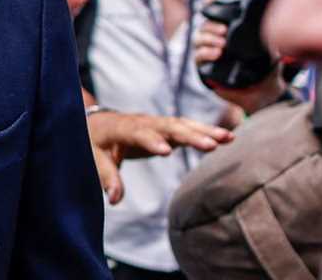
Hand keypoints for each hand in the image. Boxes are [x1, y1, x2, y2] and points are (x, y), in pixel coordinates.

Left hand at [86, 111, 232, 204]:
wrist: (97, 122)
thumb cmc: (94, 142)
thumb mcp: (93, 158)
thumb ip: (106, 177)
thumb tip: (114, 200)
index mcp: (121, 128)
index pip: (137, 133)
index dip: (151, 141)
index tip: (167, 151)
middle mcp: (142, 121)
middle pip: (167, 127)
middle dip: (189, 136)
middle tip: (212, 145)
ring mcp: (156, 122)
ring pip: (181, 125)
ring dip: (204, 131)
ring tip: (228, 139)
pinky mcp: (166, 127)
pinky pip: (187, 128)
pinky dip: (205, 131)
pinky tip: (227, 138)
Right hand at [194, 18, 286, 114]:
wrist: (265, 93)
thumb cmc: (268, 68)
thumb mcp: (268, 46)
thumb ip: (262, 33)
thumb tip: (261, 16)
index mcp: (228, 32)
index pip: (215, 15)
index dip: (210, 5)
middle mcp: (216, 41)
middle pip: (204, 26)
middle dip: (211, 26)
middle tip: (224, 30)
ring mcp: (209, 54)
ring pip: (198, 40)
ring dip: (208, 39)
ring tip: (221, 44)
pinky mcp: (205, 69)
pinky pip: (198, 57)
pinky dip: (205, 53)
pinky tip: (217, 54)